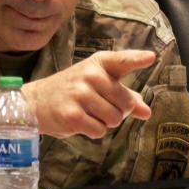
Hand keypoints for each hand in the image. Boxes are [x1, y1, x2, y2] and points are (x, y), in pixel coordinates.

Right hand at [21, 49, 154, 138]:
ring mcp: (80, 94)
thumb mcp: (98, 86)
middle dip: (119, 111)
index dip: (138, 59)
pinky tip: (80, 121)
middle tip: (100, 107)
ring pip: (114, 119)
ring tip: (88, 113)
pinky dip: (93, 131)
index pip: (122, 60)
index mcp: (99, 64)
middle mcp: (90, 75)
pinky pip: (100, 131)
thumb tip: (147, 112)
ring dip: (105, 122)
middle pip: (126, 103)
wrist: (36, 101)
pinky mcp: (72, 115)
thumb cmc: (72, 91)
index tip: (152, 57)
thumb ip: (125, 95)